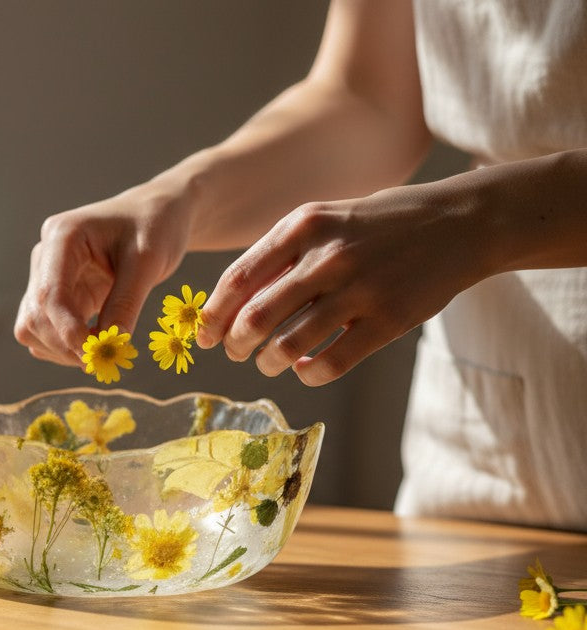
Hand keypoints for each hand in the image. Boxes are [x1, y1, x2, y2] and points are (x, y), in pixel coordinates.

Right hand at [15, 183, 190, 366]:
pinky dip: (64, 345)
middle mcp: (46, 255)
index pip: (49, 293)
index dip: (66, 330)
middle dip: (65, 344)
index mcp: (63, 236)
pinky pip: (45, 329)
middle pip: (35, 315)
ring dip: (61, 348)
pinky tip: (93, 343)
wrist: (157, 214)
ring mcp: (47, 274)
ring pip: (32, 326)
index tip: (94, 354)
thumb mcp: (148, 262)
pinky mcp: (57, 292)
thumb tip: (109, 346)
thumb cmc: (155, 226)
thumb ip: (126, 303)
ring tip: (101, 351)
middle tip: (104, 359)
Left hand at [195, 184, 483, 385]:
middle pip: (256, 318)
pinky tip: (307, 369)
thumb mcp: (326, 219)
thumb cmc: (378, 225)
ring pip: (289, 346)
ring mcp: (359, 290)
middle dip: (236, 344)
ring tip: (270, 361)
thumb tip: (230, 303)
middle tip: (237, 352)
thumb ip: (280, 254)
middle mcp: (328, 256)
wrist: (460, 223)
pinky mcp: (387, 321)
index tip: (205, 335)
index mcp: (303, 225)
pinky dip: (308, 374)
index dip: (214, 315)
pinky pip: (330, 364)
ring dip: (269, 362)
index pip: (238, 279)